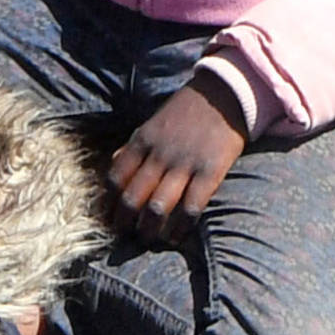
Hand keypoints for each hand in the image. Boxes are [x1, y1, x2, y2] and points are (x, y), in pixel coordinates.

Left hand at [110, 81, 250, 225]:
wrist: (224, 94)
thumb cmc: (186, 111)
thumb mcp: (152, 123)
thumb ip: (133, 146)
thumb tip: (112, 165)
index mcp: (142, 141)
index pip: (115, 178)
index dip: (110, 202)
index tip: (111, 216)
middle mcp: (159, 154)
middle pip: (133, 198)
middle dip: (126, 223)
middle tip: (127, 235)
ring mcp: (184, 164)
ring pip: (157, 208)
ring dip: (150, 230)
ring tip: (149, 240)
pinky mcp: (210, 172)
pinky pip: (191, 208)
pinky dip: (181, 227)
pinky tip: (177, 236)